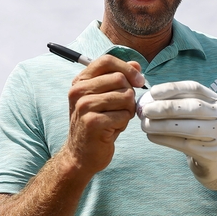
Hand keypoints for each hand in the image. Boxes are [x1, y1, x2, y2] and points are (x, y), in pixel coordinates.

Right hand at [64, 55, 145, 176]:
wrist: (81, 154)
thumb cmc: (96, 124)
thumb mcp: (105, 98)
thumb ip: (119, 78)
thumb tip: (136, 65)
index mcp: (80, 81)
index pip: (107, 61)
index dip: (127, 68)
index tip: (138, 81)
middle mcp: (78, 91)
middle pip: (119, 79)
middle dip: (129, 95)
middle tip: (122, 109)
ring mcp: (84, 106)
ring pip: (125, 96)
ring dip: (127, 110)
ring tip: (116, 120)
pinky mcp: (92, 122)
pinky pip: (123, 115)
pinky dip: (123, 124)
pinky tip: (112, 130)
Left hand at [137, 81, 216, 189]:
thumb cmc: (202, 128)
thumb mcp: (201, 112)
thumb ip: (180, 103)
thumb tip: (148, 99)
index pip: (195, 88)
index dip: (172, 88)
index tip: (153, 92)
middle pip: (193, 108)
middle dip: (167, 108)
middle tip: (146, 110)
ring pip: (189, 128)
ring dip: (163, 125)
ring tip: (145, 125)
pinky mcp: (208, 152)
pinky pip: (183, 144)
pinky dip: (165, 139)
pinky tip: (151, 136)